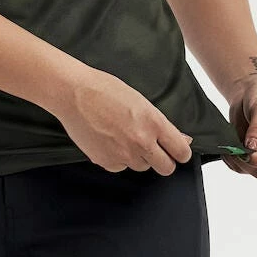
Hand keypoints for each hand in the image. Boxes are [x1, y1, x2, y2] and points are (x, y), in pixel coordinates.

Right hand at [54, 67, 193, 175]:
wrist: (74, 93)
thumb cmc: (104, 89)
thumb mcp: (140, 100)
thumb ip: (162, 124)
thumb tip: (182, 138)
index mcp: (153, 123)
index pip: (181, 151)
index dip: (181, 152)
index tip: (178, 150)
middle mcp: (141, 143)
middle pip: (166, 168)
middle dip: (163, 160)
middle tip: (155, 148)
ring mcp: (123, 156)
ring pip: (142, 167)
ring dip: (138, 156)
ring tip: (123, 135)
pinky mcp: (107, 163)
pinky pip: (121, 167)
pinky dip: (118, 158)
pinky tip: (109, 139)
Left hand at [222, 76, 256, 177]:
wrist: (250, 90)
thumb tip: (251, 148)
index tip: (248, 154)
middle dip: (247, 162)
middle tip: (233, 149)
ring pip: (251, 171)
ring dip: (237, 162)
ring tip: (228, 148)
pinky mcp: (251, 154)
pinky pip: (241, 166)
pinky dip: (232, 161)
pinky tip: (227, 150)